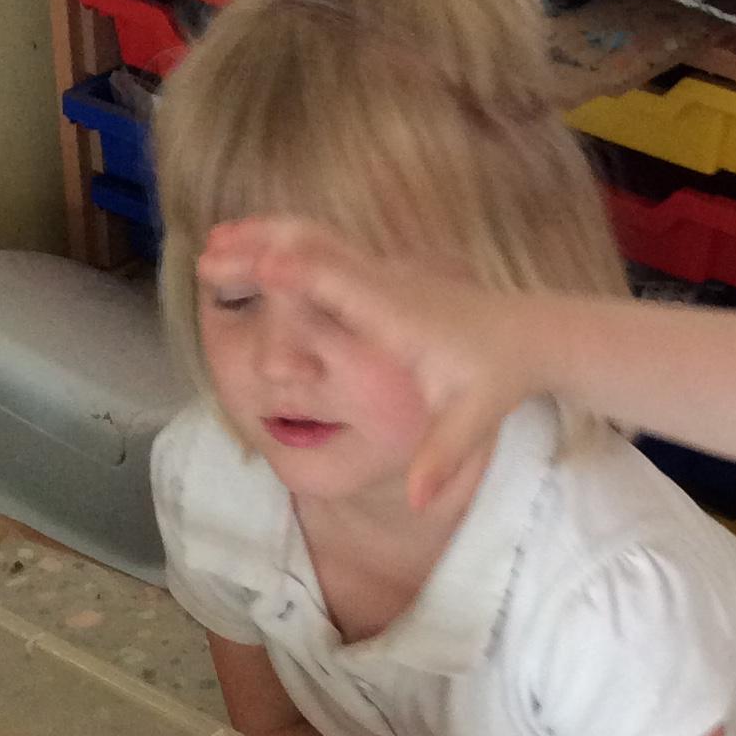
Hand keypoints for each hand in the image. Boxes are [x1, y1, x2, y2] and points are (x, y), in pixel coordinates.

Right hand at [199, 218, 533, 507]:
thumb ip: (442, 456)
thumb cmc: (496, 378)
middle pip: (316, 251)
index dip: (303, 275)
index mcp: (399, 317)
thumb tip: (417, 499)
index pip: (344, 287)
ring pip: (316, 239)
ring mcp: (383, 271)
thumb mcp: (472, 420)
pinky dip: (284, 241)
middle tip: (206, 255)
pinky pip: (324, 247)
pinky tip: (254, 247)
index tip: (261, 267)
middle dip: (261, 249)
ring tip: (213, 242)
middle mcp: (385, 284)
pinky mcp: (380, 273)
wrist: (529, 334)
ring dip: (265, 236)